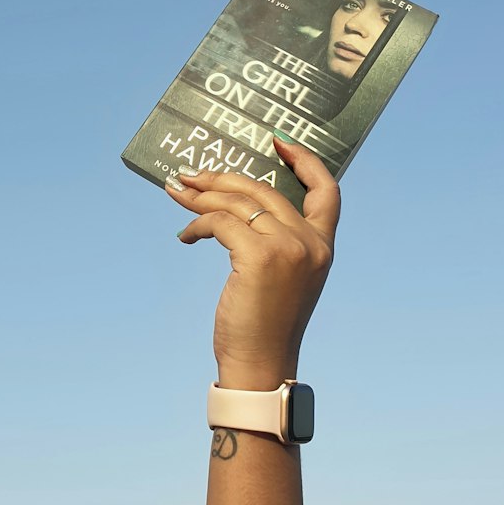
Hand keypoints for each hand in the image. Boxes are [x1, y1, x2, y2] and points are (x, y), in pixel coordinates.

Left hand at [167, 137, 340, 389]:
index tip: (277, 141)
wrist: (260, 363)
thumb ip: (276, 240)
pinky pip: (220, 222)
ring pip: (239, 202)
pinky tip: (185, 236)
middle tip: (192, 175)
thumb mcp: (284, 276)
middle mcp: (311, 242)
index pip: (326, 190)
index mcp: (324, 246)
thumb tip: (236, 204)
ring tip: (177, 192)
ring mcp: (289, 248)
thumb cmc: (265, 323)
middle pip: (265, 189)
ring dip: (202, 195)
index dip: (304, 160)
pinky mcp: (260, 256)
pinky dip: (197, 223)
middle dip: (224, 178)